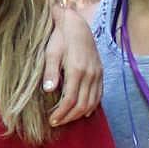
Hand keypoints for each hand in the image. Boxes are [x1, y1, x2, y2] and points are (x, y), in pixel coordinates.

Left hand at [44, 4, 103, 124]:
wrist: (77, 25)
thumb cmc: (60, 38)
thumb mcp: (51, 52)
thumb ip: (51, 71)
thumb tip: (48, 89)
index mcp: (76, 70)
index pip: (70, 100)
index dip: (61, 113)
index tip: (52, 120)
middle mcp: (90, 74)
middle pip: (82, 105)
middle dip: (69, 117)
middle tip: (57, 122)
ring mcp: (97, 74)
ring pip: (92, 102)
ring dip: (79, 114)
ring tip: (67, 119)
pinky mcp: (100, 72)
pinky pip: (99, 94)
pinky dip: (92, 105)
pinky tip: (83, 111)